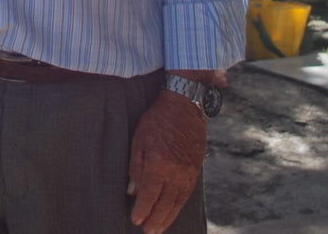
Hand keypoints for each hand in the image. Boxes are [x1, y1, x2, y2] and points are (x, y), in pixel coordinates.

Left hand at [127, 91, 206, 233]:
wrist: (185, 106)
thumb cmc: (157, 120)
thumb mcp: (139, 139)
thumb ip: (135, 167)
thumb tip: (132, 191)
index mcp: (160, 163)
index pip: (149, 195)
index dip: (142, 210)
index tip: (135, 220)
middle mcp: (177, 171)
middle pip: (165, 203)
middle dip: (155, 220)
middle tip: (147, 232)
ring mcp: (188, 172)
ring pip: (178, 202)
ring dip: (168, 218)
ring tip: (158, 229)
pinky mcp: (196, 170)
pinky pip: (186, 194)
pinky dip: (178, 207)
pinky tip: (172, 212)